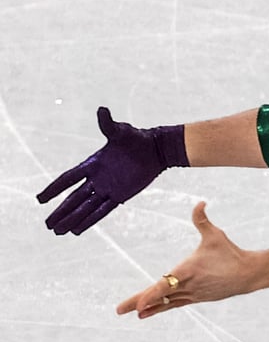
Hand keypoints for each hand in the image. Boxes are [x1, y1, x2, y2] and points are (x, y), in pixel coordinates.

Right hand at [38, 106, 186, 234]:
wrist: (156, 150)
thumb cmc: (137, 138)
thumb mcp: (120, 131)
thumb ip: (108, 125)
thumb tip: (102, 110)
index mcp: (92, 164)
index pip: (67, 179)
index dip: (53, 189)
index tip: (40, 199)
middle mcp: (96, 179)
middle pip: (73, 199)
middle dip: (60, 212)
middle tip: (47, 225)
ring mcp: (107, 189)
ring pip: (85, 208)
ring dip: (72, 219)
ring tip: (58, 231)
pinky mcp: (120, 196)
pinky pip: (102, 211)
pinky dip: (90, 221)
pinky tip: (78, 230)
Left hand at [116, 203, 259, 318]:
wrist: (249, 274)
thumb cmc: (231, 253)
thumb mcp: (215, 235)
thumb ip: (202, 220)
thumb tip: (200, 203)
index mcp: (188, 271)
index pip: (165, 285)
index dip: (150, 296)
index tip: (138, 305)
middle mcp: (189, 285)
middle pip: (159, 296)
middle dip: (139, 303)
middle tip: (119, 310)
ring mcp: (194, 293)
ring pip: (166, 302)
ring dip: (149, 308)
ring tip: (134, 314)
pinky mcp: (199, 297)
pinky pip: (176, 303)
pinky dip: (162, 307)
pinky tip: (150, 311)